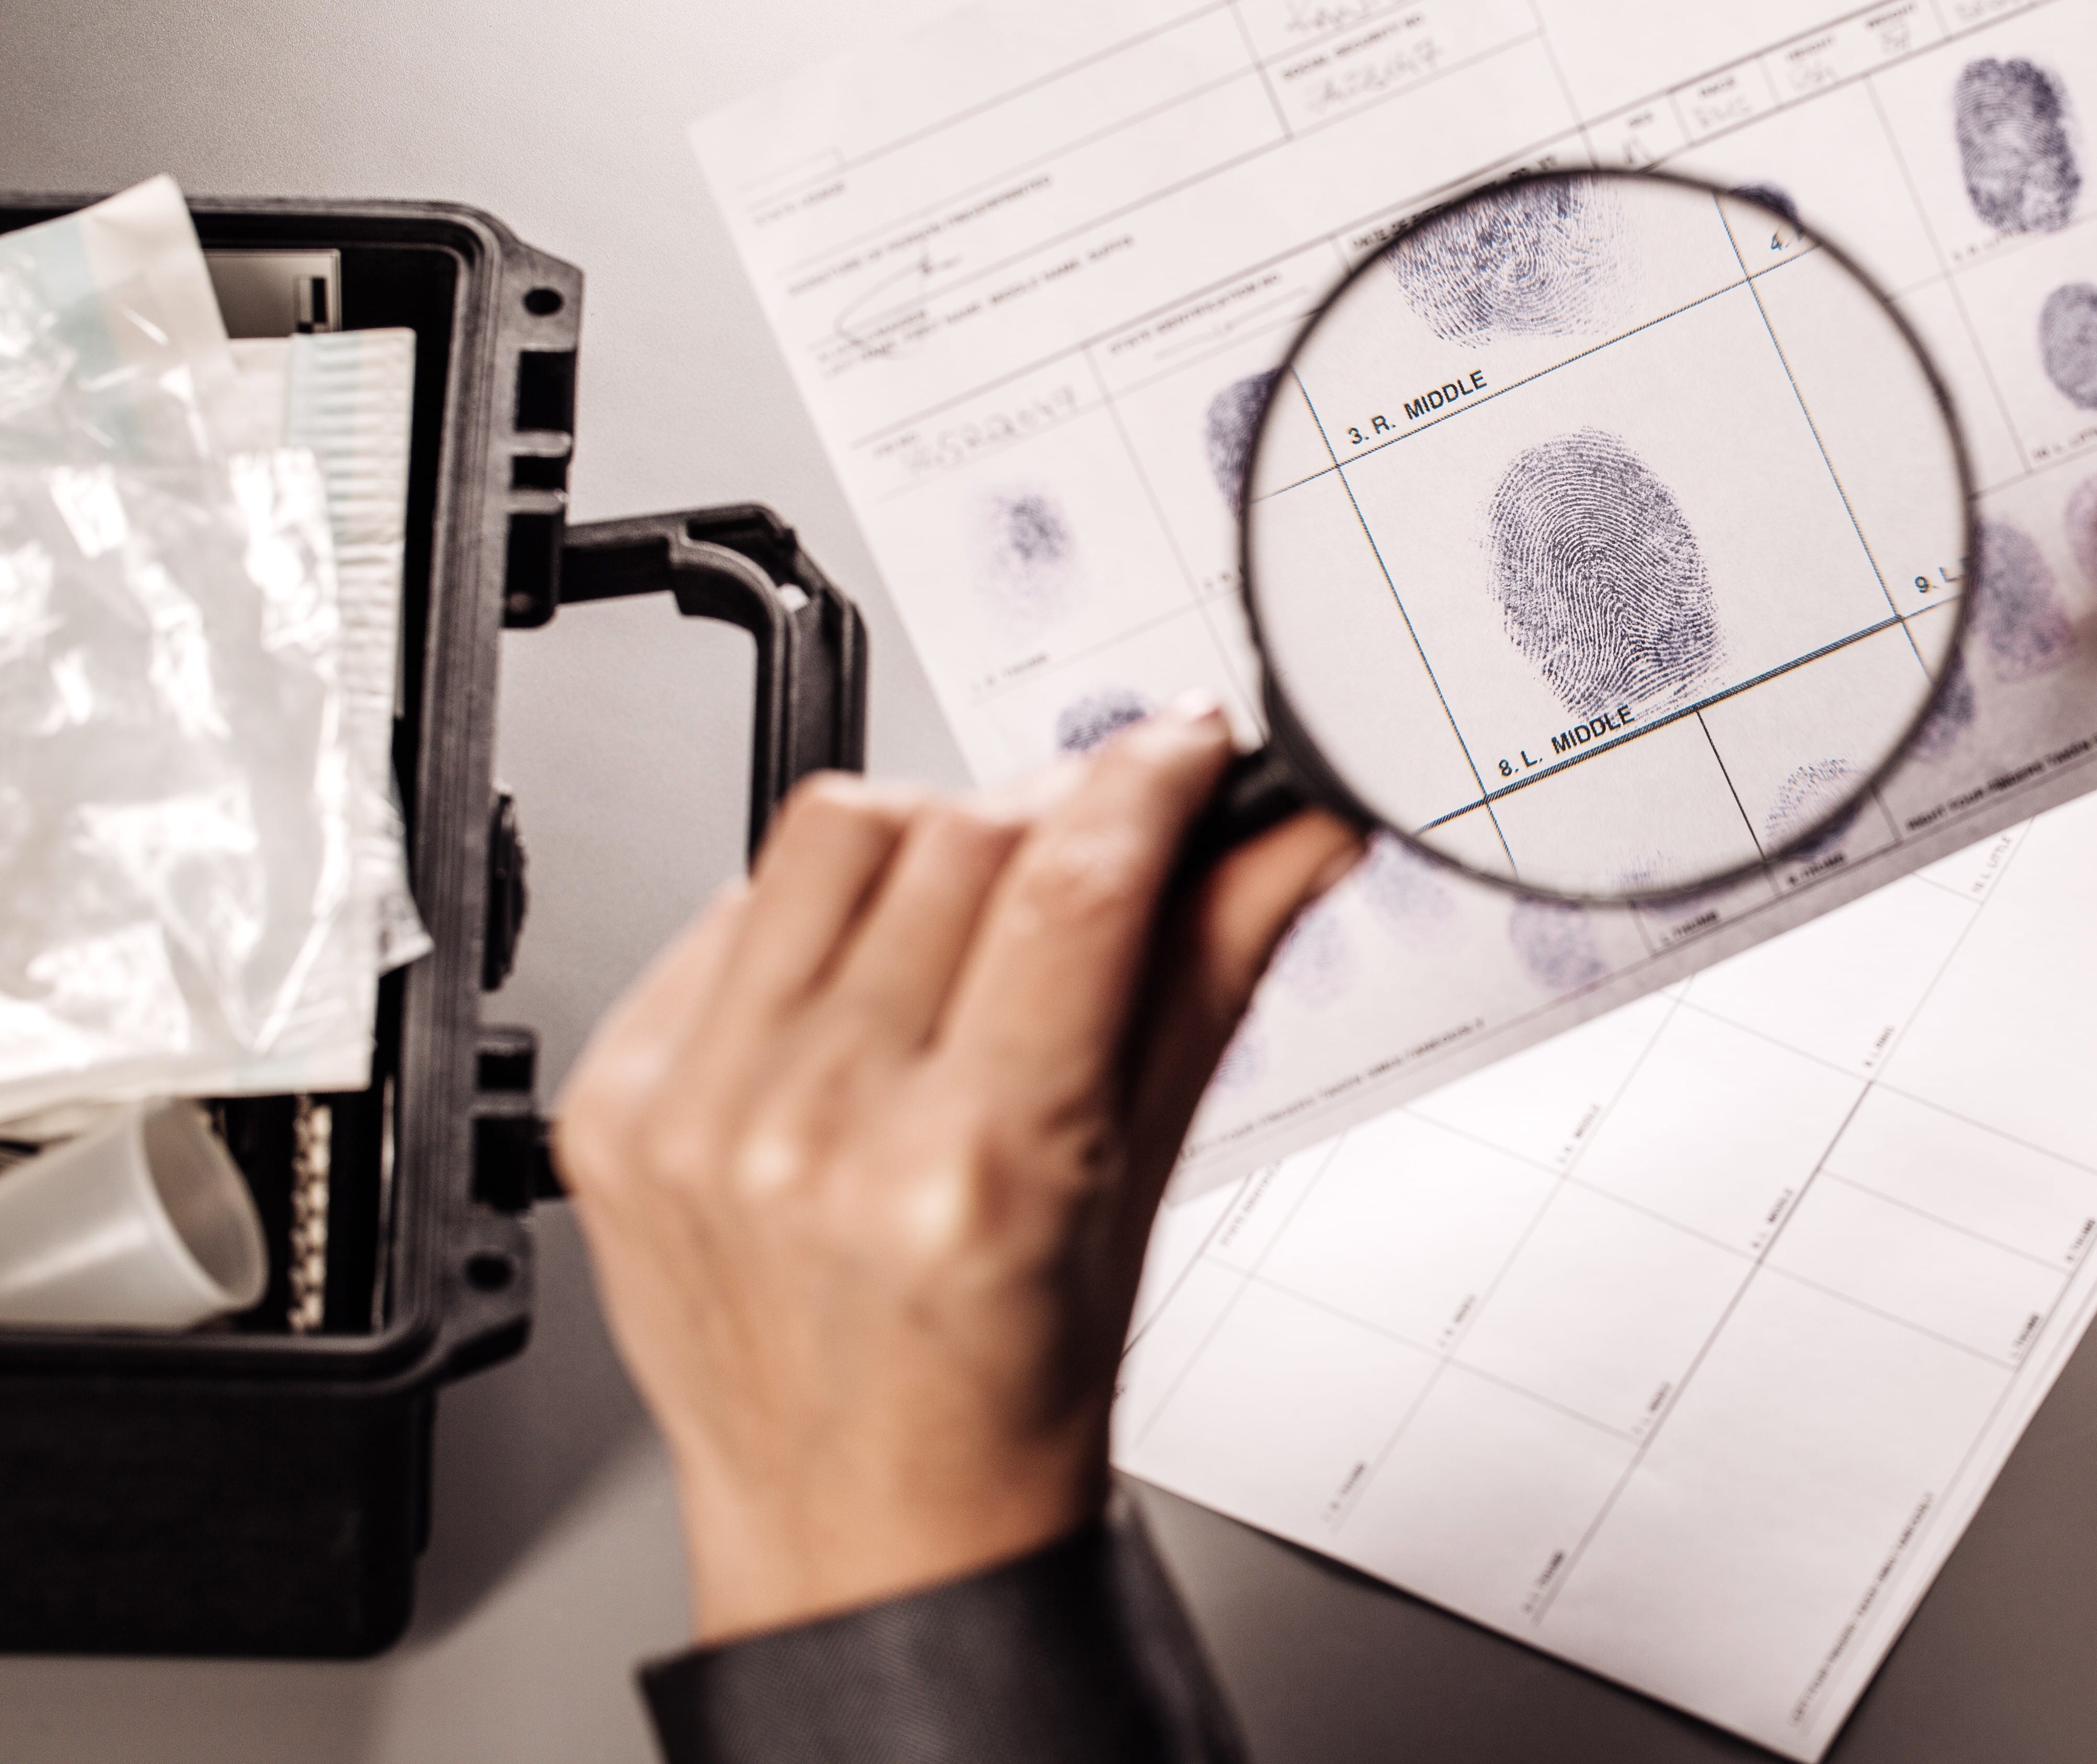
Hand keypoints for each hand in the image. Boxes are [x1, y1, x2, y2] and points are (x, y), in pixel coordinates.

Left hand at [556, 701, 1360, 1641]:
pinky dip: (812, 921)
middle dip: (1055, 817)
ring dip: (930, 846)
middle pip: (957, 838)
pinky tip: (861, 1000)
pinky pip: (727, 910)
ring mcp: (697, 1119)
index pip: (1074, 885)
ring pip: (830, 839)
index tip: (1190, 745)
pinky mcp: (618, 1105)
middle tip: (1104, 858)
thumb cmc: (1009, 1397)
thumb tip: (1294, 835)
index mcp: (969, 1176)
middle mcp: (815, 1139)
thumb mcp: (1144, 1186)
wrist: (866, 1536)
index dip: (1148, 778)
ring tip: (974, 937)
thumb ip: (1214, 972)